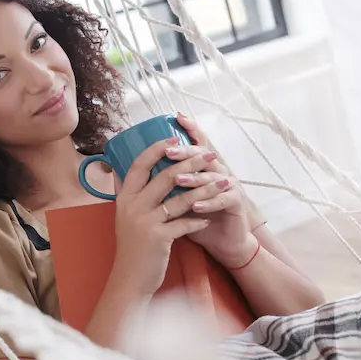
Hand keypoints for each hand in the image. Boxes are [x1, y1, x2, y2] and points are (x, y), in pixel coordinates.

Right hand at [111, 137, 218, 296]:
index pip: (139, 164)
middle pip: (164, 176)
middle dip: (191, 163)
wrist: (129, 279)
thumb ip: (125, 194)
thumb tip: (119, 169)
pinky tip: (210, 218)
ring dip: (205, 189)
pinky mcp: (158, 238)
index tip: (175, 137)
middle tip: (210, 155)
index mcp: (124, 198)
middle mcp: (132, 206)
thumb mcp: (123, 217)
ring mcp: (145, 222)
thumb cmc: (131, 247)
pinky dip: (199, 219)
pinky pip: (184, 223)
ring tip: (223, 183)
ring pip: (180, 198)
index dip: (157, 148)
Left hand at [171, 112, 256, 267]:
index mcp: (203, 167)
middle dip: (186, 153)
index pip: (197, 143)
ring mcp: (229, 185)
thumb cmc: (194, 218)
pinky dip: (208, 202)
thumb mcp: (173, 199)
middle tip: (170, 151)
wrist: (221, 242)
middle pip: (203, 155)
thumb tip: (124, 171)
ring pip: (211, 177)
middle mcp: (218, 171)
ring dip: (194, 179)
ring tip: (179, 180)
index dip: (191, 129)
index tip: (177, 117)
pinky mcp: (236, 203)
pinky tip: (196, 206)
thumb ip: (157, 183)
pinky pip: (223, 200)